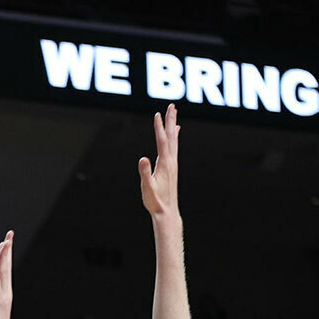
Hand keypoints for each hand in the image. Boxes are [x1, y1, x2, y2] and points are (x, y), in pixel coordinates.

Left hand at [0, 231, 15, 318]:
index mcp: (4, 294)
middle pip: (7, 266)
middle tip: (10, 233)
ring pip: (4, 272)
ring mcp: (3, 297)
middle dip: (8, 249)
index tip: (7, 241)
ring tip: (5, 241)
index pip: (6, 270)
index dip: (6, 255)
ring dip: (4, 256)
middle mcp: (6, 293)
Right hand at [138, 105, 179, 219]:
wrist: (167, 212)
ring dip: (173, 126)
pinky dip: (174, 137)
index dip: (159, 127)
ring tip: (174, 114)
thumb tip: (142, 159)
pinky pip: (174, 147)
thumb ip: (145, 173)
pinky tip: (176, 133)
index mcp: (165, 164)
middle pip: (171, 136)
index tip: (157, 114)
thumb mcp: (147, 187)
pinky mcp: (172, 167)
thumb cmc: (155, 201)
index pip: (162, 141)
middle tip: (172, 106)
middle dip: (170, 120)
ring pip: (174, 140)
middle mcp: (171, 161)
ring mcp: (173, 164)